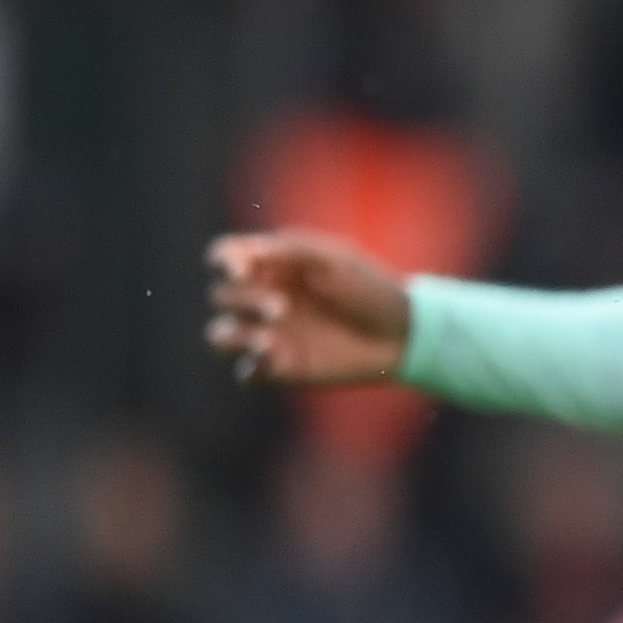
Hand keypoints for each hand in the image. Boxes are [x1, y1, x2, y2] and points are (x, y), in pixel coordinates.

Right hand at [204, 230, 415, 386]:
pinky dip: (250, 369)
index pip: (226, 256)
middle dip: (243, 298)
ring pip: (220, 335)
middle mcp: (263, 298)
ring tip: (268, 340)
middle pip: (221, 294)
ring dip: (233, 334)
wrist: (401, 334)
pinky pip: (246, 374)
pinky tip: (273, 360)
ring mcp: (269, 334)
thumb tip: (249, 253)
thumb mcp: (338, 258)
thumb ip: (294, 248)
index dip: (223, 260)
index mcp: (273, 266)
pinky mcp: (280, 368)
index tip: (242, 268)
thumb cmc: (371, 289)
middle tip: (283, 308)